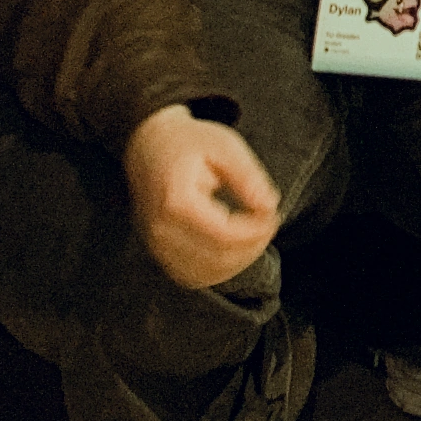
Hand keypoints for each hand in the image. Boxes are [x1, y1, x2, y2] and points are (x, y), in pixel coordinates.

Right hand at [123, 105, 286, 289]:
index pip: (223, 235)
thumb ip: (247, 176)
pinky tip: (235, 250)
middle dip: (251, 247)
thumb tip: (270, 205)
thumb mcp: (224, 145)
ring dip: (237, 262)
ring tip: (254, 235)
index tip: (272, 215)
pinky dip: (218, 270)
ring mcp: (154, 244)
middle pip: (216, 259)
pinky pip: (190, 276)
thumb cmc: (188, 143)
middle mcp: (159, 230)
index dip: (255, 232)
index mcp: (175, 202)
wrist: (147, 145)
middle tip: (268, 223)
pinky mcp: (156, 252)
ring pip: (204, 275)